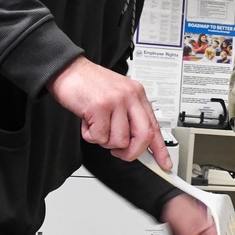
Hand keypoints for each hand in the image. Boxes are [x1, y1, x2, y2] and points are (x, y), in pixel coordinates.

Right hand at [47, 56, 170, 167]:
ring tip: (96, 124)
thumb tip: (136, 144)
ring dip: (104, 140)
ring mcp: (116, 101)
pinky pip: (99, 137)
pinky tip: (87, 120)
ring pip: (119, 141)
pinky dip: (90, 135)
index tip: (165, 164)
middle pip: (143, 136)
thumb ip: (129, 117)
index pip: (154, 126)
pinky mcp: (99, 107)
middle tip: (119, 152)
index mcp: (137, 94)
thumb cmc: (90, 84)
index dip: (161, 150)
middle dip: (131, 152)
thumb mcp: (118, 96)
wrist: (68, 70)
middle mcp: (130, 97)